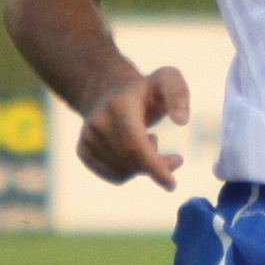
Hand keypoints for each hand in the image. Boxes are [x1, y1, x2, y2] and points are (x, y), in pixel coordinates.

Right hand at [78, 66, 189, 189]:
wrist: (109, 92)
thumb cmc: (145, 90)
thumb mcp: (167, 79)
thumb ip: (178, 95)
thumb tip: (181, 121)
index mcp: (119, 105)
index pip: (134, 143)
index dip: (153, 165)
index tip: (171, 184)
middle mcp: (98, 122)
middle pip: (131, 161)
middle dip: (157, 167)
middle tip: (175, 159)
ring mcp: (87, 137)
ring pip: (124, 172)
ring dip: (144, 166)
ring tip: (146, 141)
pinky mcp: (83, 151)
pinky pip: (114, 177)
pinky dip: (131, 172)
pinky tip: (133, 152)